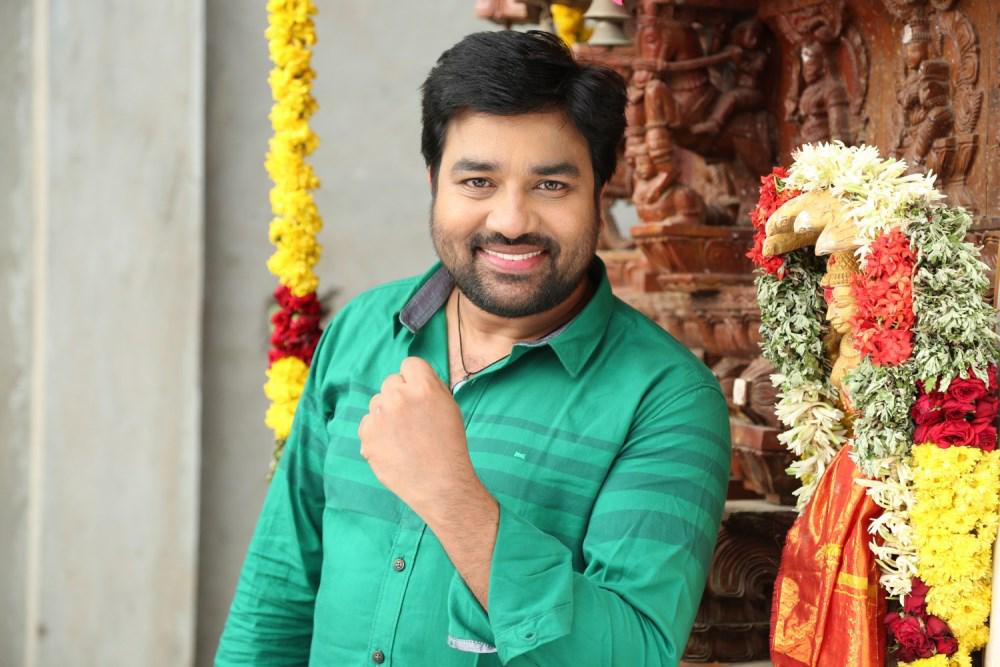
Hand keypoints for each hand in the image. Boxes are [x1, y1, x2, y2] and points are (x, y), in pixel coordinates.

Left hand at [358, 356, 479, 522]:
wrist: (439, 484)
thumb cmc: (449, 446)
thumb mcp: (449, 407)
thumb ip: (430, 387)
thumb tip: (413, 378)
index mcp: (424, 387)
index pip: (410, 364)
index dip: (415, 379)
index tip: (419, 394)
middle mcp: (399, 397)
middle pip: (391, 382)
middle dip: (399, 396)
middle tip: (412, 419)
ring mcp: (380, 416)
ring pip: (377, 402)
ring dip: (386, 413)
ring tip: (404, 437)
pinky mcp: (367, 435)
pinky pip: (367, 423)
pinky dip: (376, 433)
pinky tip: (393, 447)